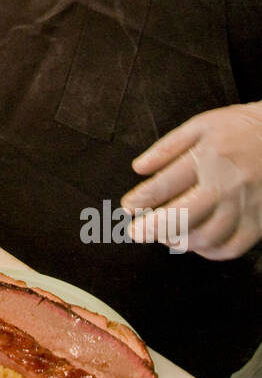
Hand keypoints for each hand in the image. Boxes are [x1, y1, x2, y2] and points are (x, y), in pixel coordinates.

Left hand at [121, 103, 261, 258]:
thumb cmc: (238, 129)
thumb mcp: (200, 126)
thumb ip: (167, 148)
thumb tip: (138, 168)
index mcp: (208, 158)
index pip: (165, 185)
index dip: (141, 200)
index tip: (128, 206)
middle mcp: (227, 185)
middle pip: (183, 216)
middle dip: (152, 228)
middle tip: (136, 232)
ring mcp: (246, 206)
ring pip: (206, 237)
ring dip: (178, 241)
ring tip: (164, 237)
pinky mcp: (260, 221)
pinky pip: (232, 247)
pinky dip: (210, 251)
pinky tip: (196, 243)